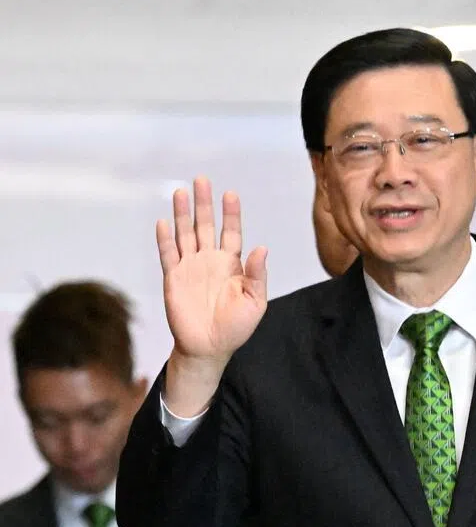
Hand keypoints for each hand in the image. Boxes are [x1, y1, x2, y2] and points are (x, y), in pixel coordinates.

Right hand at [157, 176, 267, 366]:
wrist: (209, 347)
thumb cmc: (236, 327)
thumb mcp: (255, 301)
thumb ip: (257, 275)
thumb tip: (262, 248)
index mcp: (232, 264)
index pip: (231, 232)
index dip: (231, 213)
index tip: (230, 193)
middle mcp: (210, 261)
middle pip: (206, 226)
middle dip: (204, 203)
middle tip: (201, 179)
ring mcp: (190, 267)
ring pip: (185, 234)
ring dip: (182, 214)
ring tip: (180, 192)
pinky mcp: (173, 278)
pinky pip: (168, 254)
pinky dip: (165, 239)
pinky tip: (163, 222)